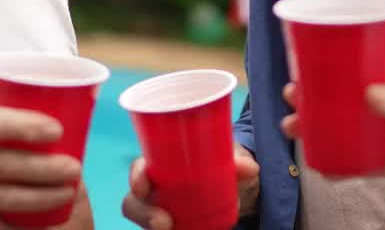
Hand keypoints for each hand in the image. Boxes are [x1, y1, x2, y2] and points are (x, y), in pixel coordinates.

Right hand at [0, 85, 80, 229]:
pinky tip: (44, 221)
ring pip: (7, 199)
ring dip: (43, 198)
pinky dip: (18, 227)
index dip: (29, 128)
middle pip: (8, 167)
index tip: (58, 130)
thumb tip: (33, 97)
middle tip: (75, 167)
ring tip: (68, 191)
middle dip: (47, 170)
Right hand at [121, 144, 259, 228]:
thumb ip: (241, 162)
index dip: (136, 176)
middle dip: (143, 213)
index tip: (143, 186)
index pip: (139, 169)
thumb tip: (249, 168)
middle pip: (135, 201)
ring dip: (151, 226)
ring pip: (146, 220)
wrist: (239, 189)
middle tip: (163, 223)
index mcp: (164, 164)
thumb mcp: (235, 160)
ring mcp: (163, 211)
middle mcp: (157, 189)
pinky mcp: (174, 226)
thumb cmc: (227, 165)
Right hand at [281, 58, 384, 197]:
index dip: (328, 65)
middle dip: (313, 97)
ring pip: (343, 128)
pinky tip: (319, 163)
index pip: (357, 64)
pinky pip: (357, 162)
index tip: (303, 66)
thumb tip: (369, 99)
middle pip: (342, 97)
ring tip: (293, 128)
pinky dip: (336, 162)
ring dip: (317, 128)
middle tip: (291, 98)